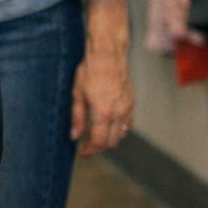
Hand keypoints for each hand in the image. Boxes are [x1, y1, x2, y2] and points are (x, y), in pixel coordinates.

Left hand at [71, 0, 135, 157]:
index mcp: (103, 113)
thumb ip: (77, 117)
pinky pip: (128, 124)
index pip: (99, 142)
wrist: (108, 54)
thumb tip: (74, 136)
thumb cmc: (89, 71)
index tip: (82, 153)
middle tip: (86, 146)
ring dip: (109, 139)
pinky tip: (108, 125)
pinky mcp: (133, 103)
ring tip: (95, 136)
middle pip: (111, 142)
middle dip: (98, 147)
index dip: (90, 151)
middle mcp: (119, 113)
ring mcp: (128, 108)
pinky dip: (118, 130)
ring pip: (121, 135)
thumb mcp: (77, 93)